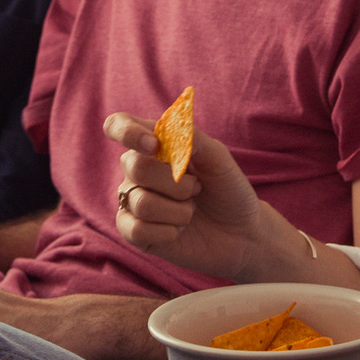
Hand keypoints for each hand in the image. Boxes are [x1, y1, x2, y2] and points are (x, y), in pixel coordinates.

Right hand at [103, 111, 265, 278]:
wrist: (242, 232)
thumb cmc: (227, 188)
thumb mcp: (217, 156)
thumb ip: (190, 136)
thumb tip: (163, 127)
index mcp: (153, 145)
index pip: (118, 126)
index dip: (127, 132)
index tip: (154, 145)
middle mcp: (137, 171)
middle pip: (134, 166)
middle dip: (175, 183)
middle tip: (196, 188)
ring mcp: (133, 202)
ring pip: (141, 202)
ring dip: (178, 210)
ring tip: (190, 211)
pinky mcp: (134, 233)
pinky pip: (136, 230)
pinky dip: (167, 231)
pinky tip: (179, 231)